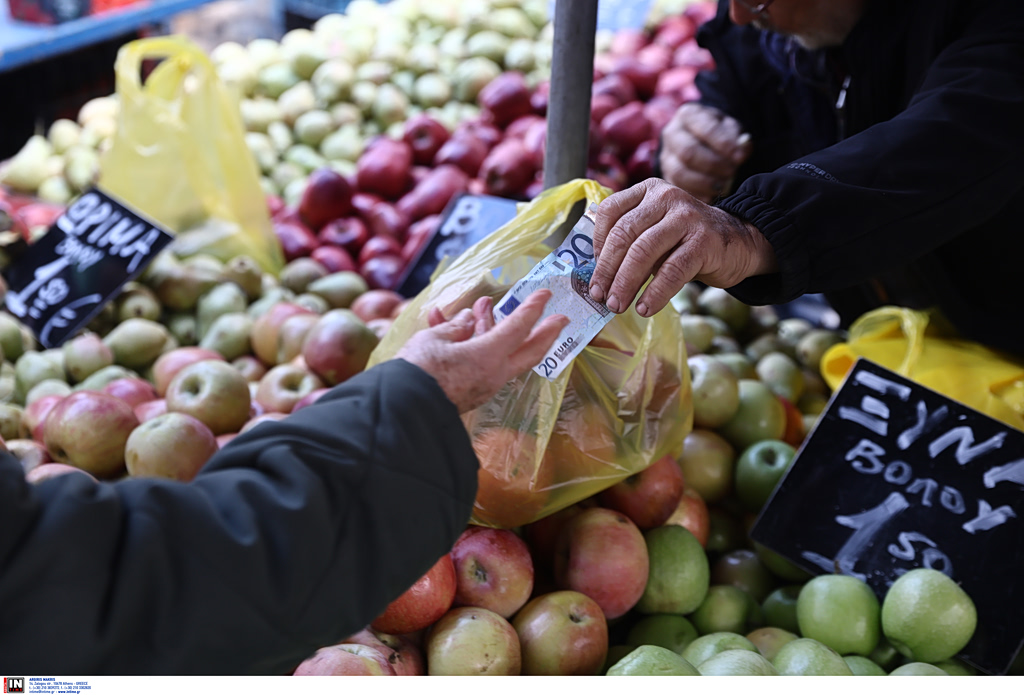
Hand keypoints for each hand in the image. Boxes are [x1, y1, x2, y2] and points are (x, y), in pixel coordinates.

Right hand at [396, 290, 568, 412]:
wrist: (400, 412)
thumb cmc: (417, 372)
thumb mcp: (434, 339)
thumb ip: (455, 327)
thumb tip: (467, 319)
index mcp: (489, 357)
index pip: (520, 327)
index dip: (533, 307)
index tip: (547, 293)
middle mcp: (493, 374)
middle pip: (529, 351)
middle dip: (546, 332)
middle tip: (560, 318)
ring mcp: (483, 385)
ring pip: (501, 354)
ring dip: (492, 328)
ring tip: (480, 306)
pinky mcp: (470, 392)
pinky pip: (477, 362)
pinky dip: (469, 344)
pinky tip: (448, 326)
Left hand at [588, 178, 776, 317]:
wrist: (738, 242)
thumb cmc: (685, 241)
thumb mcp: (655, 230)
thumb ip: (629, 242)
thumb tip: (597, 277)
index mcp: (648, 190)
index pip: (610, 212)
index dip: (597, 246)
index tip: (594, 273)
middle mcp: (666, 197)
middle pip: (624, 234)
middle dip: (607, 270)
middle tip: (600, 297)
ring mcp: (687, 217)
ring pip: (644, 251)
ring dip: (625, 283)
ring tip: (617, 306)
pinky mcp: (704, 241)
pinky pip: (671, 270)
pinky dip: (654, 293)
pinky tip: (644, 308)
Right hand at [660, 103, 751, 202]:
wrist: (699, 141)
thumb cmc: (717, 133)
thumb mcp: (729, 128)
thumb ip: (737, 137)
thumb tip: (743, 148)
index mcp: (688, 115)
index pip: (706, 129)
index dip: (724, 145)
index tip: (741, 157)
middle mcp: (671, 134)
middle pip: (688, 152)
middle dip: (714, 165)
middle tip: (732, 172)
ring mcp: (666, 157)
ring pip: (680, 173)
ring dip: (705, 182)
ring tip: (723, 185)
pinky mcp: (666, 177)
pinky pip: (679, 189)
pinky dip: (698, 195)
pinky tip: (713, 195)